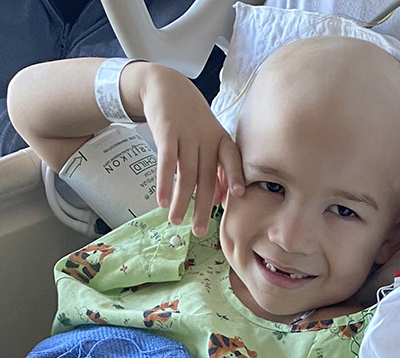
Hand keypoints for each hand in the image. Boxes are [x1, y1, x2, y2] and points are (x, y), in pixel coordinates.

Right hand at [136, 63, 243, 236]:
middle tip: (200, 231)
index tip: (236, 196)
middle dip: (204, 206)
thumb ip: (216, 165)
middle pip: (207, 176)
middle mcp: (206, 138)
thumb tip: (223, 197)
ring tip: (177, 221)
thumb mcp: (208, 136)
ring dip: (181, 200)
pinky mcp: (166, 132)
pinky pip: (166, 162)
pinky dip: (165, 182)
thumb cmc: (190, 117)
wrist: (165, 85)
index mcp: (220, 139)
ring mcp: (186, 135)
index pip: (232, 159)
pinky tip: (162, 201)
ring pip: (186, 174)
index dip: (234, 176)